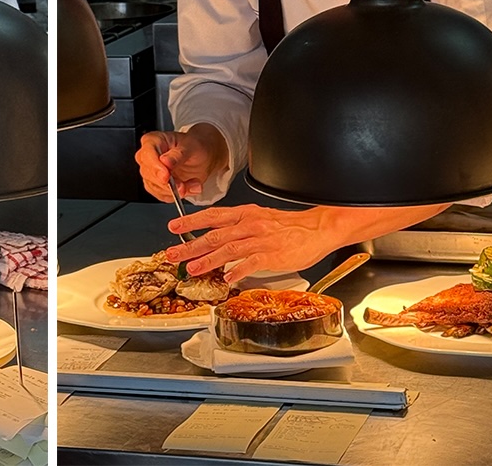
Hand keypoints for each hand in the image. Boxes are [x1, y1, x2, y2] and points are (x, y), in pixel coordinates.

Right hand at [135, 126, 228, 201]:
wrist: (203, 157)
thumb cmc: (195, 146)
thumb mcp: (191, 146)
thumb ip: (178, 155)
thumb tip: (165, 162)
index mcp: (153, 141)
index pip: (147, 154)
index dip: (156, 167)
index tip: (166, 176)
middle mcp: (148, 157)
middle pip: (149, 174)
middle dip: (167, 183)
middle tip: (183, 185)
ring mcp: (151, 172)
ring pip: (155, 187)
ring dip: (176, 190)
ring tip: (193, 184)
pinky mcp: (156, 185)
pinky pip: (162, 195)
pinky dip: (177, 195)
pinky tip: (189, 187)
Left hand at [161, 205, 334, 282]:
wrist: (318, 228)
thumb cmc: (290, 226)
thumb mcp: (259, 218)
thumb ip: (237, 226)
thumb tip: (215, 236)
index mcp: (245, 214)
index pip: (212, 216)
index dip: (191, 221)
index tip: (173, 227)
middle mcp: (250, 224)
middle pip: (214, 235)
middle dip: (190, 246)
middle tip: (173, 254)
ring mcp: (261, 240)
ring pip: (228, 249)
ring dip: (207, 260)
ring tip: (192, 269)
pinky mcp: (273, 254)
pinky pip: (252, 262)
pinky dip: (238, 270)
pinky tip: (227, 278)